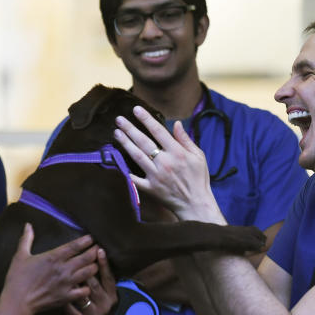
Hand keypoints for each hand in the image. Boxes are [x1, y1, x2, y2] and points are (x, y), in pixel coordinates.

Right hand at [0, 224, 95, 314]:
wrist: (17, 301)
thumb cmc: (17, 278)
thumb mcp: (20, 255)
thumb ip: (26, 239)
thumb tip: (28, 225)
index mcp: (54, 257)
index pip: (75, 245)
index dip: (86, 240)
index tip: (92, 238)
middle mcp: (64, 268)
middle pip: (87, 257)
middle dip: (95, 251)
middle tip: (98, 249)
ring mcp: (67, 283)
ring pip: (90, 272)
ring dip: (94, 267)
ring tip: (95, 264)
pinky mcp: (67, 296)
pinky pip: (85, 291)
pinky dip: (88, 287)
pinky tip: (87, 285)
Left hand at [65, 247, 118, 314]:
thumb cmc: (99, 303)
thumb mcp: (106, 291)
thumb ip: (101, 275)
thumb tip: (98, 250)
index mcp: (111, 293)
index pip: (108, 276)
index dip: (104, 263)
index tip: (99, 249)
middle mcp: (105, 303)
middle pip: (94, 284)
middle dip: (84, 270)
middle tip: (75, 257)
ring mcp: (95, 314)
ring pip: (82, 296)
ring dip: (73, 285)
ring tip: (63, 273)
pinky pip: (73, 311)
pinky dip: (66, 303)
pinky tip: (58, 295)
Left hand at [113, 106, 222, 222]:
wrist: (196, 204)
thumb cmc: (199, 179)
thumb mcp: (198, 156)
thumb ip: (186, 139)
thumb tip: (176, 123)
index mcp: (178, 153)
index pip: (158, 131)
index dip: (146, 119)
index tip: (136, 109)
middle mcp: (165, 162)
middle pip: (144, 142)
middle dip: (130, 129)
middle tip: (119, 119)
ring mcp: (156, 176)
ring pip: (137, 156)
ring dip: (125, 143)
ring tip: (116, 133)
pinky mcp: (151, 188)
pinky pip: (135, 179)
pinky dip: (125, 171)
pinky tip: (116, 161)